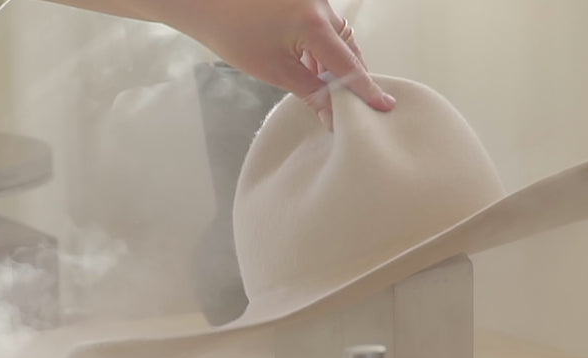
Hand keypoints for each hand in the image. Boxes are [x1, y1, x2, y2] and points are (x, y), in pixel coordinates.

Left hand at [158, 0, 394, 129]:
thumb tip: (333, 116)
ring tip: (325, 90)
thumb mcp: (274, 71)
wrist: (205, 1)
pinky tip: (309, 66)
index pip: (349, 65)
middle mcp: (321, 6)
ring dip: (333, 63)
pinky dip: (321, 47)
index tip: (383, 106)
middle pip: (348, 48)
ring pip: (336, 36)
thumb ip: (310, 93)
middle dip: (350, 77)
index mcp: (316, 24)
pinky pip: (323, 25)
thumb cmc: (232, 33)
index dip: (366, 90)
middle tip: (351, 106)